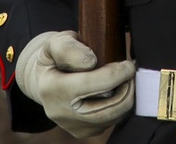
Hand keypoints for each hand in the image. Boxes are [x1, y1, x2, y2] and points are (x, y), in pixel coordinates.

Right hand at [16, 30, 135, 137]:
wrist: (44, 82)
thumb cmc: (54, 59)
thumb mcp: (54, 43)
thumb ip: (68, 49)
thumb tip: (91, 61)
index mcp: (52, 88)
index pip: (91, 85)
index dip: (116, 74)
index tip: (127, 63)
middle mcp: (61, 113)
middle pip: (107, 109)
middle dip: (126, 88)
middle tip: (130, 71)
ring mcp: (73, 126)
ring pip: (113, 117)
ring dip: (126, 96)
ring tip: (126, 78)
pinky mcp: (84, 132)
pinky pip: (111, 121)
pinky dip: (121, 105)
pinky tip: (118, 88)